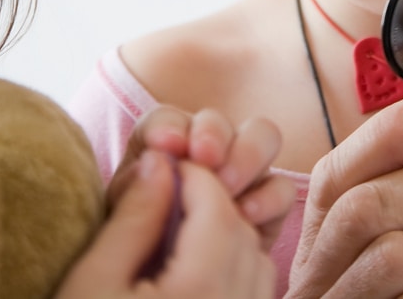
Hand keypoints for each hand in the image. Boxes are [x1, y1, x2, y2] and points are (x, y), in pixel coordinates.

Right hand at [56, 151, 274, 297]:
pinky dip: (234, 274)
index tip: (162, 167)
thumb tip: (159, 163)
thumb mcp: (89, 283)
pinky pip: (254, 298)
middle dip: (210, 204)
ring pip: (256, 265)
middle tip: (165, 196)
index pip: (216, 207)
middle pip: (241, 234)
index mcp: (200, 292)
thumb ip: (131, 219)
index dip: (192, 176)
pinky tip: (191, 276)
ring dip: (225, 238)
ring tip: (174, 236)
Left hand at [110, 105, 294, 248]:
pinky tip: (246, 215)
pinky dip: (268, 196)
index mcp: (160, 149)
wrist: (156, 287)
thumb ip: (135, 195)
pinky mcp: (267, 207)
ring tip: (227, 187)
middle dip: (215, 134)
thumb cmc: (132, 257)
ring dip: (246, 157)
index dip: (171, 127)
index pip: (167, 121)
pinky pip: (281, 188)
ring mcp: (241, 174)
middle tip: (204, 159)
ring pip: (263, 137)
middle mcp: (205, 152)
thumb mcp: (120, 225)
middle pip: (220, 121)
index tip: (167, 144)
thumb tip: (158, 161)